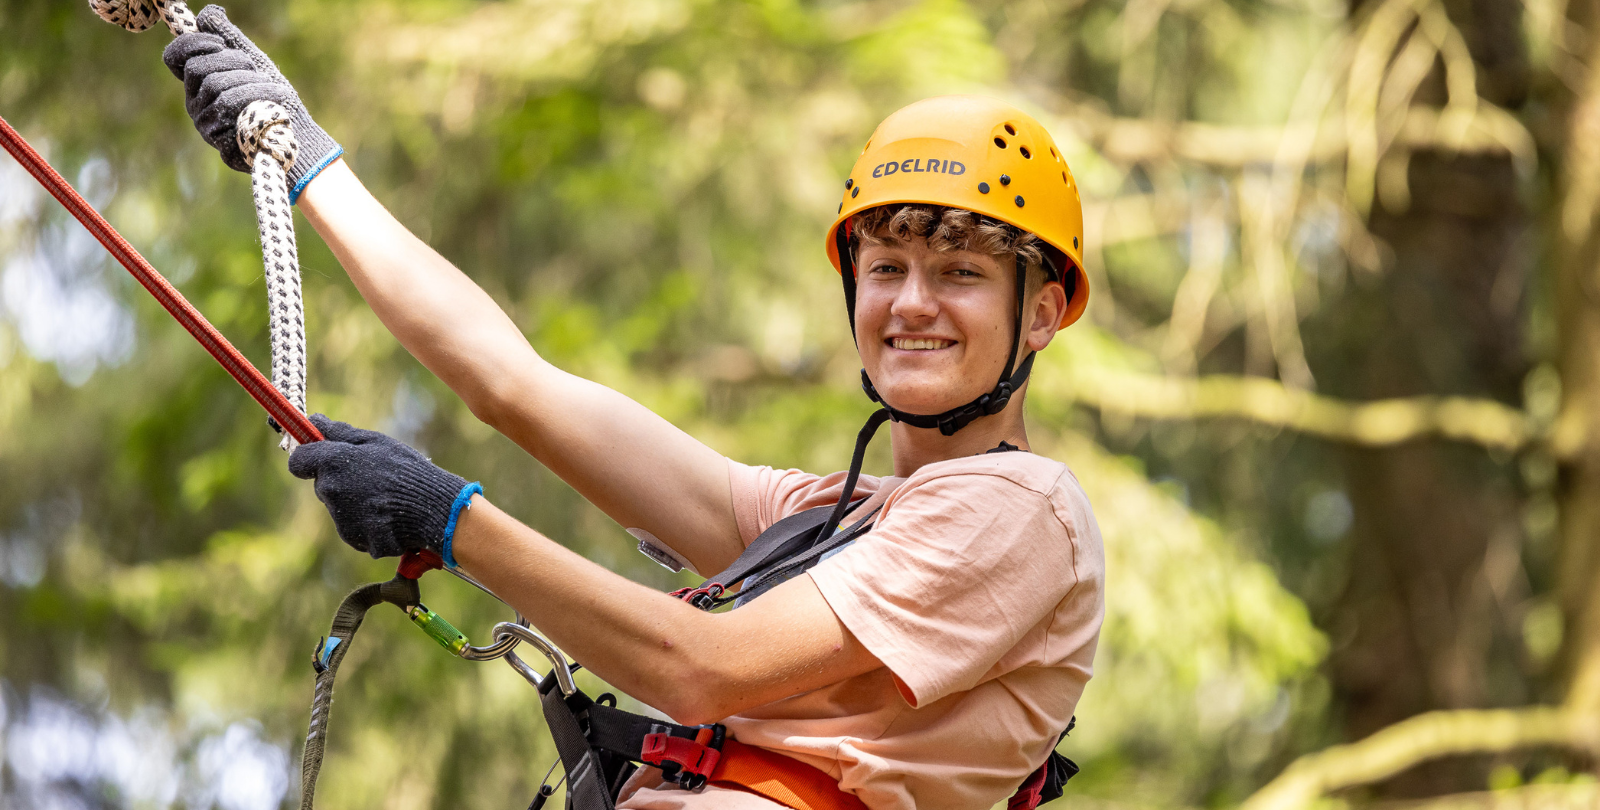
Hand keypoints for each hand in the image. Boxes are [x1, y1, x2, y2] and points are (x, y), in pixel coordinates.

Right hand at [162, 5, 342, 201]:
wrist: (297, 133)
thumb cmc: (273, 98)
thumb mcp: (253, 63)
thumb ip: (231, 39)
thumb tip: (208, 12)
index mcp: (198, 83)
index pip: (175, 58)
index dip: (193, 44)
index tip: (221, 42)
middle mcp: (195, 103)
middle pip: (198, 69)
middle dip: (232, 61)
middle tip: (254, 68)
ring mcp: (205, 123)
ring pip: (216, 86)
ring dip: (251, 80)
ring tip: (273, 88)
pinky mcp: (220, 140)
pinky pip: (230, 107)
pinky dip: (258, 96)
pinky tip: (277, 99)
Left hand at [289, 415, 473, 559]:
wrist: (434, 508)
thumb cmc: (406, 468)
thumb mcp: (376, 442)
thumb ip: (339, 432)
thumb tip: (314, 419)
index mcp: (331, 463)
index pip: (298, 462)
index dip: (309, 458)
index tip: (323, 457)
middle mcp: (329, 492)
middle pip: (322, 485)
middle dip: (340, 481)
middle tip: (373, 477)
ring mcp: (341, 519)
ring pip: (339, 508)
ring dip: (355, 503)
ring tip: (386, 498)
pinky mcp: (355, 540)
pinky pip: (355, 529)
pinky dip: (368, 524)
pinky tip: (390, 516)